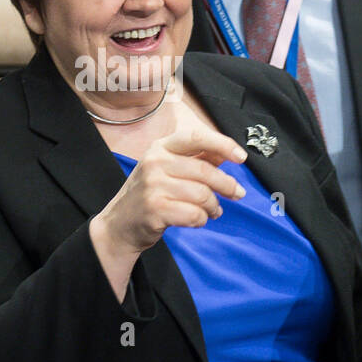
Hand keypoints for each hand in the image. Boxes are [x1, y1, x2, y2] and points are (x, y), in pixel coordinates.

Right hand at [93, 128, 246, 258]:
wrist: (119, 224)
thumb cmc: (150, 194)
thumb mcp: (167, 169)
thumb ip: (196, 159)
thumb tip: (226, 154)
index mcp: (161, 147)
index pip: (196, 137)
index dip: (223, 144)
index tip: (241, 157)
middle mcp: (155, 162)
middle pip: (204, 171)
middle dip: (227, 185)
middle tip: (237, 194)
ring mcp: (153, 186)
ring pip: (202, 194)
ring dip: (213, 206)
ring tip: (213, 210)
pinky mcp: (155, 209)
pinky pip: (194, 214)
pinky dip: (202, 219)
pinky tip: (198, 219)